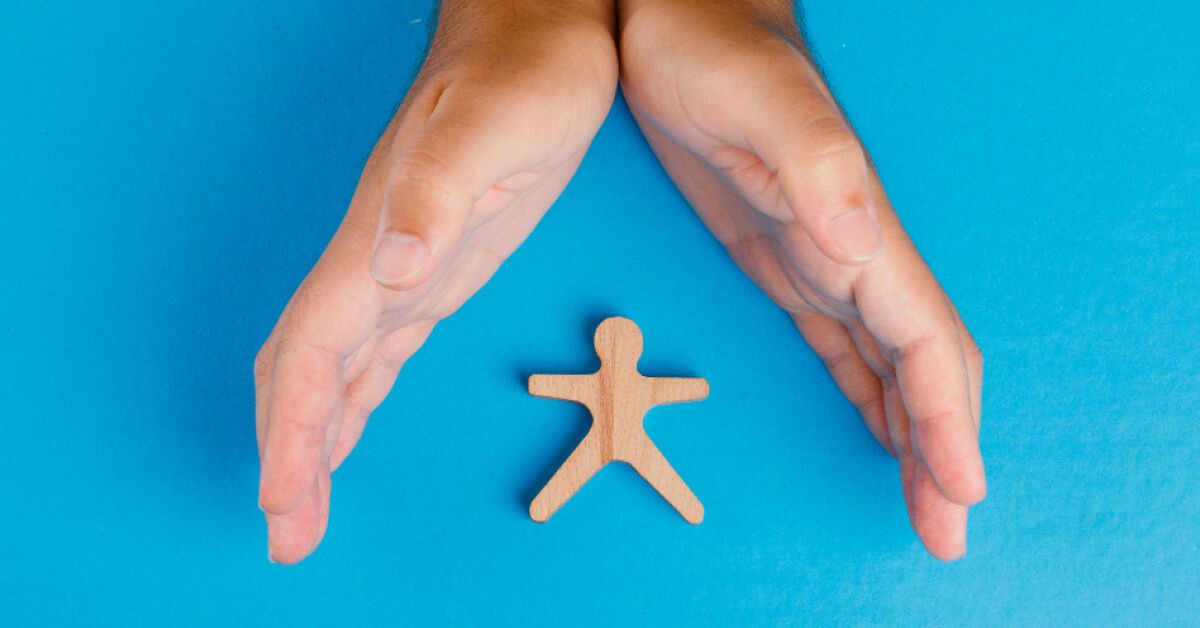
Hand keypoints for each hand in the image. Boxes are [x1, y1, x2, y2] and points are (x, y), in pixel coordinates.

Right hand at [255, 0, 617, 563]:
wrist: (536, 32)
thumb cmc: (523, 73)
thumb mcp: (494, 127)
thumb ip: (437, 194)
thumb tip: (392, 268)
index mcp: (380, 237)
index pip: (316, 349)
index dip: (293, 425)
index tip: (282, 497)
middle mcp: (380, 260)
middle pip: (311, 371)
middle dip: (292, 452)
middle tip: (287, 533)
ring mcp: (405, 266)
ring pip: (340, 368)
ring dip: (317, 438)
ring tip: (302, 505)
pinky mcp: (438, 266)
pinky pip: (379, 349)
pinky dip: (356, 400)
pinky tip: (349, 429)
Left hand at [618, 0, 984, 558]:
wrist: (680, 14)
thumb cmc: (709, 45)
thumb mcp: (755, 98)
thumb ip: (815, 166)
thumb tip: (863, 248)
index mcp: (855, 228)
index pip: (924, 341)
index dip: (947, 418)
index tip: (960, 489)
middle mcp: (852, 252)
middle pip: (919, 367)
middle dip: (941, 449)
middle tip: (947, 533)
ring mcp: (822, 257)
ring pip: (887, 364)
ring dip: (912, 435)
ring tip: (927, 503)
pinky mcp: (784, 258)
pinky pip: (843, 343)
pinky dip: (868, 394)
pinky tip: (877, 428)